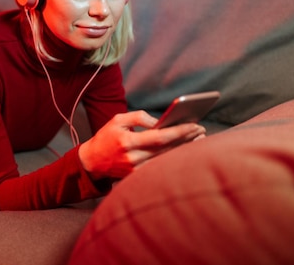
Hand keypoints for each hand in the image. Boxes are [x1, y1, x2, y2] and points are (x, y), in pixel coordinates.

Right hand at [78, 111, 205, 179]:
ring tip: (197, 138)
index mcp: (127, 142)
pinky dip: (173, 157)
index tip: (194, 125)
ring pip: (166, 158)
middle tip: (201, 129)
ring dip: (184, 148)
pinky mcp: (138, 176)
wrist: (92, 162)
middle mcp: (133, 158)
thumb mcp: (117, 120)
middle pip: (167, 149)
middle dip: (186, 138)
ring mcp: (136, 169)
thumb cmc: (106, 137)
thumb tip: (160, 122)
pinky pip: (160, 166)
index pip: (160, 137)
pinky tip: (183, 150)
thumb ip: (139, 117)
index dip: (179, 131)